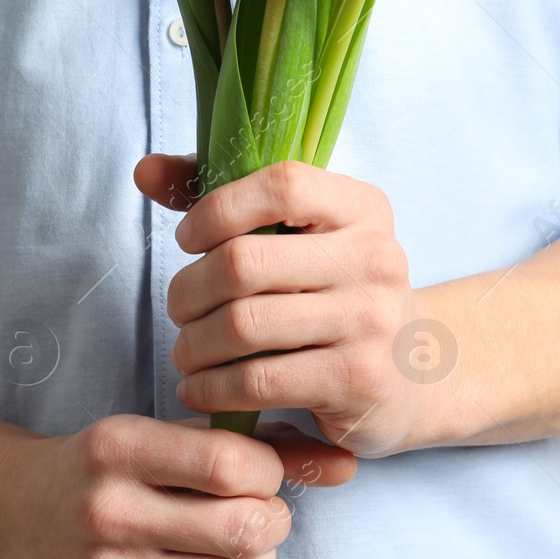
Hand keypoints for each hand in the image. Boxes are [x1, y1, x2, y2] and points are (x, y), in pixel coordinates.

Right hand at [0, 413, 353, 558]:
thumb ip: (253, 444)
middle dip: (273, 521)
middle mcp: (108, 510)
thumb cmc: (105, 469)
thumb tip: (345, 463)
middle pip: (241, 528)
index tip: (258, 474)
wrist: (15, 516)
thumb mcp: (164, 438)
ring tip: (245, 548)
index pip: (230, 463)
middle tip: (261, 514)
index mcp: (120, 448)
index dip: (267, 471)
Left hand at [135, 154, 434, 457]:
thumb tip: (146, 170)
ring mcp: (373, 321)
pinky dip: (211, 387)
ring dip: (193, 344)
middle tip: (179, 309)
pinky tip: (199, 387)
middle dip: (188, 290)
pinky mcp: (360, 381)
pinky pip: (258, 381)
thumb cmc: (332, 295)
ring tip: (186, 351)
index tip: (189, 239)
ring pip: (243, 325)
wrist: (413, 376)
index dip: (218, 208)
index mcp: (362, 208)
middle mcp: (377, 257)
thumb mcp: (296, 238)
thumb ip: (222, 197)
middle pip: (244, 262)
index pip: (282, 184)